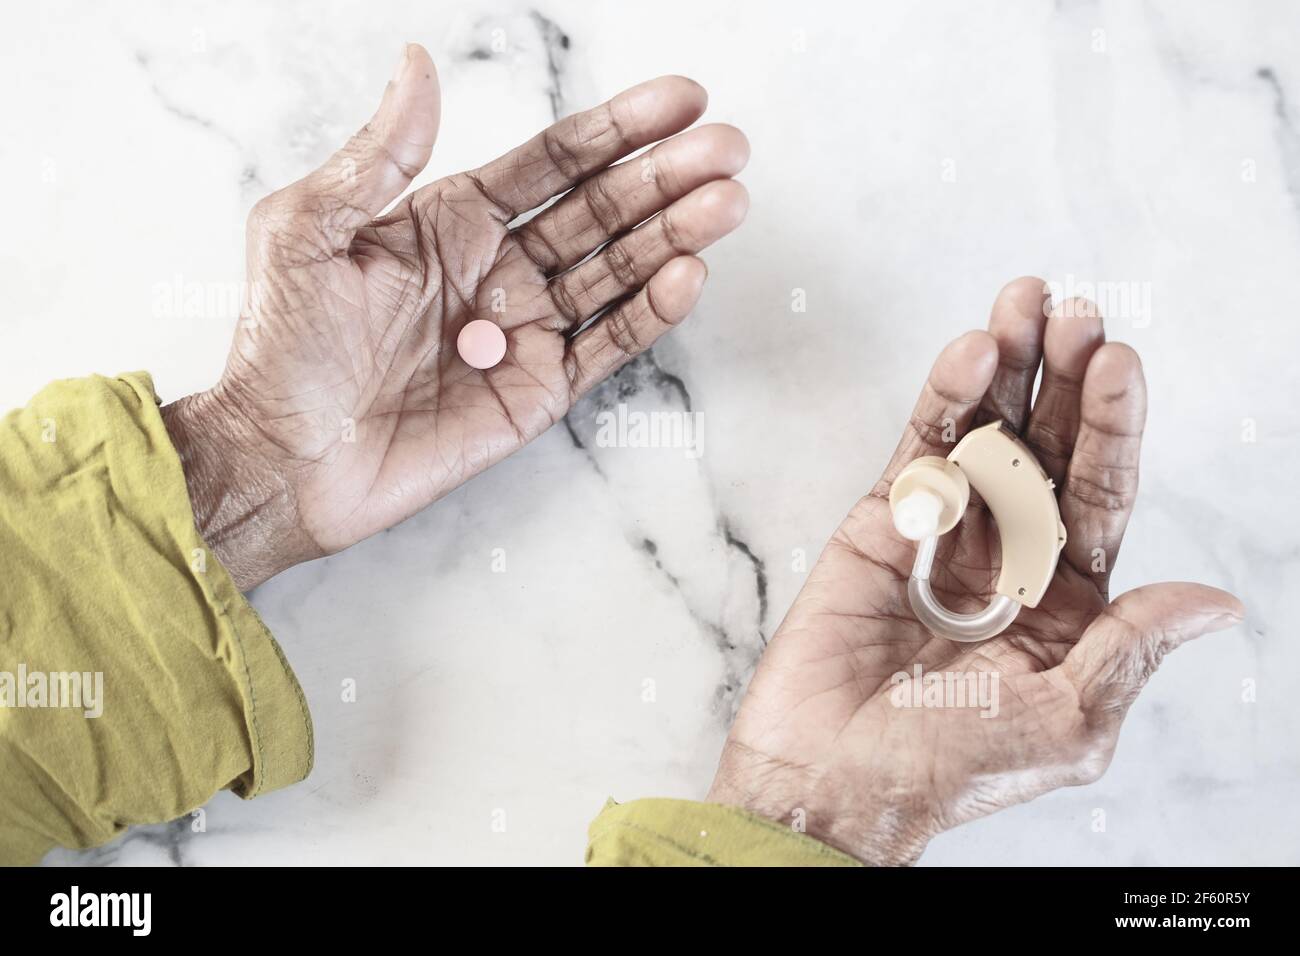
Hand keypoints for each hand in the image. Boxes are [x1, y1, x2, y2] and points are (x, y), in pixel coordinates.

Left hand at [163, 43, 749, 588]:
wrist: (281, 460)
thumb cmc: (280, 348)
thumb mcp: (308, 230)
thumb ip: (377, 155)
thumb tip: (418, 65)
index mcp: (449, 221)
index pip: (553, 162)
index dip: (618, 129)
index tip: (680, 101)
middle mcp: (497, 269)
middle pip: (602, 211)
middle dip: (667, 177)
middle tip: (729, 148)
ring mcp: (523, 331)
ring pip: (616, 273)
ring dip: (674, 236)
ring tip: (728, 202)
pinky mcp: (537, 391)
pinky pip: (606, 345)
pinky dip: (648, 312)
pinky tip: (688, 274)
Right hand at [708, 278, 1242, 864]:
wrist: (828, 780)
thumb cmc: (942, 770)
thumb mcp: (1063, 724)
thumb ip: (1127, 650)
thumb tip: (1213, 602)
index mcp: (1067, 603)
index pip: (1101, 496)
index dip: (1113, 426)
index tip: (1118, 361)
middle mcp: (1012, 556)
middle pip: (1047, 447)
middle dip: (1063, 378)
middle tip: (1072, 311)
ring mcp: (945, 534)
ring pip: (984, 433)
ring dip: (1006, 368)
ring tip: (1022, 303)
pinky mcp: (882, 524)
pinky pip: (920, 450)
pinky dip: (943, 400)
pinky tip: (968, 354)